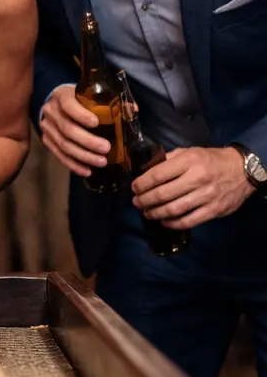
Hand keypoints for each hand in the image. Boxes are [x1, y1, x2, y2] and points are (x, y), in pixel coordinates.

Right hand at [39, 84, 109, 176]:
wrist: (58, 105)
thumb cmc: (80, 100)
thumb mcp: (91, 95)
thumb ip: (110, 101)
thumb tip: (132, 110)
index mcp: (62, 96)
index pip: (68, 104)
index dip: (81, 115)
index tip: (96, 123)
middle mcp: (51, 111)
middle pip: (67, 129)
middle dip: (87, 141)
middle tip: (106, 148)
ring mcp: (47, 128)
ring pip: (64, 145)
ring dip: (83, 155)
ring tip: (101, 162)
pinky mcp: (47, 141)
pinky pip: (60, 155)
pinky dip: (74, 164)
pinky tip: (87, 171)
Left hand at [133, 146, 254, 228]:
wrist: (243, 170)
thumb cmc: (210, 160)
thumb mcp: (189, 152)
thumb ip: (168, 160)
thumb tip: (145, 169)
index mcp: (189, 161)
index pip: (157, 175)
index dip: (141, 184)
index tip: (134, 188)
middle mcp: (197, 179)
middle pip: (162, 194)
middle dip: (144, 200)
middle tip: (136, 202)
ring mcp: (207, 196)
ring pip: (173, 210)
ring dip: (155, 213)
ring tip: (147, 212)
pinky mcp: (214, 210)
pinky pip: (188, 221)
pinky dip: (172, 224)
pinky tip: (164, 221)